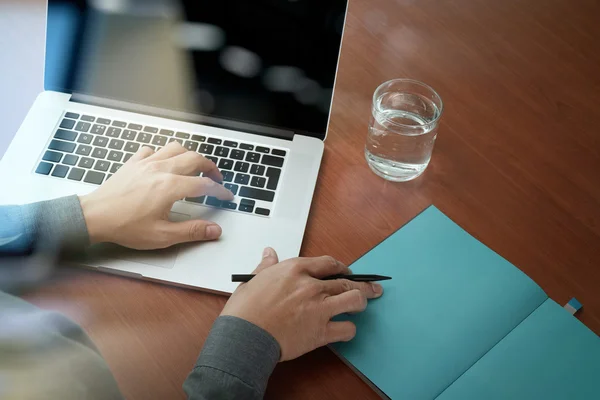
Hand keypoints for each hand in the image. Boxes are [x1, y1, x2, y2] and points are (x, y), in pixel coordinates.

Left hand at [79, 142, 233, 248]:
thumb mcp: (162, 236)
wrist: (94, 217)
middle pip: (194, 158)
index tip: (226, 196)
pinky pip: (153, 150)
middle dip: (210, 168)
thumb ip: (192, 231)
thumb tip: (214, 230)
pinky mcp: (133, 163)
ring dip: (189, 156)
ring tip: (194, 168)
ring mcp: (146, 163)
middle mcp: (160, 170)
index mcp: (170, 187)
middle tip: (216, 179)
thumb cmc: (125, 226)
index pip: (204, 184)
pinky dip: (163, 154)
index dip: (219, 190)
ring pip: (175, 148)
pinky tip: (164, 165)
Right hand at [221, 248, 382, 360]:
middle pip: (345, 281)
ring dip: (361, 301)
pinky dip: (349, 329)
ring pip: (354, 299)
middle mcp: (311, 285)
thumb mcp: (253, 280)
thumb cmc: (245, 310)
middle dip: (361, 284)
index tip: (345, 271)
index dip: (341, 267)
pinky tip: (346, 329)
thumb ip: (266, 266)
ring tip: (362, 304)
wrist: (244, 337)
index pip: (328, 263)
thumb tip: (269, 253)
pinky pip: (347, 329)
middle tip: (371, 287)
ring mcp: (319, 308)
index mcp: (295, 269)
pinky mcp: (321, 332)